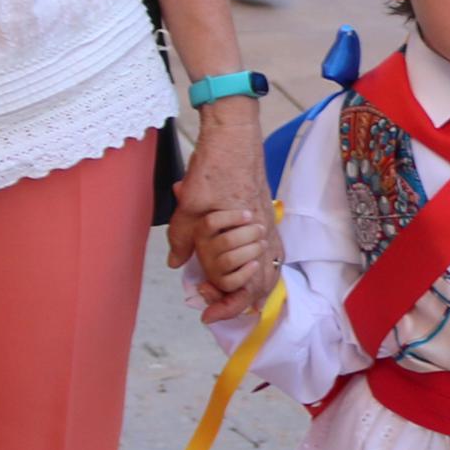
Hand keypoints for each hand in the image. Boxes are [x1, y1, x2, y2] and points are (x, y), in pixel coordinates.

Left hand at [168, 106, 274, 317]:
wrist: (235, 134)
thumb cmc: (215, 165)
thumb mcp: (188, 203)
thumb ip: (183, 237)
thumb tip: (178, 263)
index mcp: (246, 235)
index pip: (245, 287)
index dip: (226, 307)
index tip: (206, 314)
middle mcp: (265, 234)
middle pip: (262, 286)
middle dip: (237, 302)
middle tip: (211, 303)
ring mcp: (270, 225)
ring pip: (270, 271)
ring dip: (249, 288)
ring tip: (226, 294)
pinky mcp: (269, 215)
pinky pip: (272, 253)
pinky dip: (259, 269)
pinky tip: (244, 269)